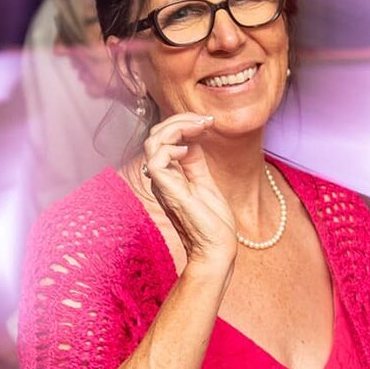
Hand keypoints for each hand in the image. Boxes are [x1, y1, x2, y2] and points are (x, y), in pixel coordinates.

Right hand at [138, 113, 237, 267]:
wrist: (217, 249)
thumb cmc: (212, 223)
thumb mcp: (205, 182)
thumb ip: (195, 161)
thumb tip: (193, 138)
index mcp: (169, 175)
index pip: (163, 138)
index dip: (183, 122)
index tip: (208, 121)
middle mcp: (161, 178)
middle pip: (156, 135)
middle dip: (180, 119)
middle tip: (206, 121)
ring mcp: (162, 184)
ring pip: (152, 142)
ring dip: (176, 127)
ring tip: (199, 128)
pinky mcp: (167, 191)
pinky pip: (156, 159)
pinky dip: (170, 147)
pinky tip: (187, 150)